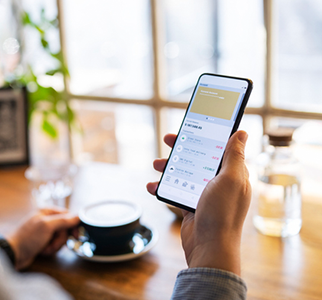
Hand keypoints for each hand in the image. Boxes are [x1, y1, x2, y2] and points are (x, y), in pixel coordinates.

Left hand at [6, 208, 79, 269]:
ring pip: (60, 238)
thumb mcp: (47, 226)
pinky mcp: (43, 241)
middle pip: (65, 228)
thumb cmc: (27, 238)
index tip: (76, 236)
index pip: (67, 215)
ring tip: (45, 248)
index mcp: (47, 211)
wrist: (12, 254)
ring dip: (55, 245)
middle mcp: (46, 219)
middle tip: (53, 244)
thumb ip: (64, 220)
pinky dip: (50, 249)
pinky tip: (43, 251)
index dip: (73, 226)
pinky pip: (54, 244)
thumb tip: (78, 216)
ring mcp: (44, 231)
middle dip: (60, 239)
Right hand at [147, 131, 250, 275]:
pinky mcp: (191, 205)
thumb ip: (234, 155)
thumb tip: (242, 132)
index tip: (192, 125)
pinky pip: (175, 190)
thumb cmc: (222, 213)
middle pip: (199, 157)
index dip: (206, 135)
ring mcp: (204, 194)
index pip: (220, 147)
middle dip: (182, 148)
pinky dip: (163, 187)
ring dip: (169, 167)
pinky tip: (152, 185)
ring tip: (156, 164)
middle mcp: (219, 182)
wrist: (209, 247)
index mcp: (233, 174)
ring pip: (184, 173)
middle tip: (169, 139)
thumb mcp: (230, 179)